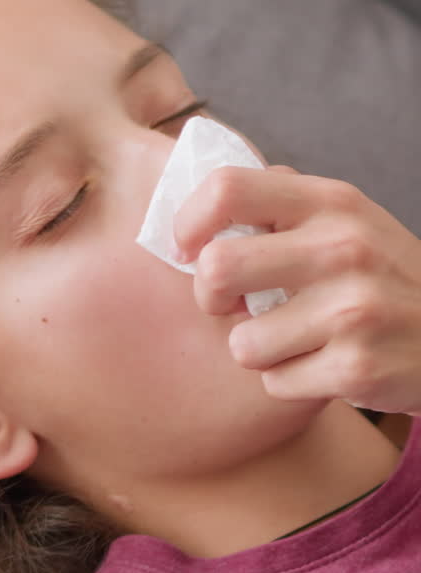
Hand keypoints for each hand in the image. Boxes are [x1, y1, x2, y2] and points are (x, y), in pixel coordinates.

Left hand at [173, 165, 420, 414]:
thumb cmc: (382, 279)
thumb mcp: (348, 221)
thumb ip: (285, 206)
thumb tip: (201, 206)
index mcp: (331, 202)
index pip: (227, 188)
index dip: (189, 222)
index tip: (190, 250)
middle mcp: (342, 248)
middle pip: (217, 267)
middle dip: (208, 298)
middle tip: (230, 306)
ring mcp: (351, 310)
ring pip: (242, 344)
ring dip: (259, 352)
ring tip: (297, 340)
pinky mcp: (355, 367)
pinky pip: (275, 383)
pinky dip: (290, 382)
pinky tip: (324, 365)